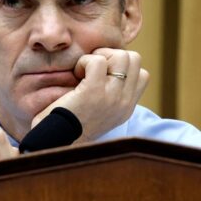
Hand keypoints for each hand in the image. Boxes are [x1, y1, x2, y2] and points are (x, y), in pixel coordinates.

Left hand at [31, 48, 148, 141]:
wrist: (57, 143)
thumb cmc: (71, 126)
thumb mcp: (101, 114)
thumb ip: (112, 96)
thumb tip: (110, 69)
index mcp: (127, 108)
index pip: (143, 74)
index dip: (123, 67)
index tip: (104, 74)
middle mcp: (124, 102)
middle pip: (135, 59)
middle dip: (113, 56)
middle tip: (94, 69)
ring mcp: (112, 97)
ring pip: (121, 56)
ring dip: (100, 57)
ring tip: (85, 71)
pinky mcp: (94, 91)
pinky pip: (97, 61)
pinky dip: (84, 62)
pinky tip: (76, 75)